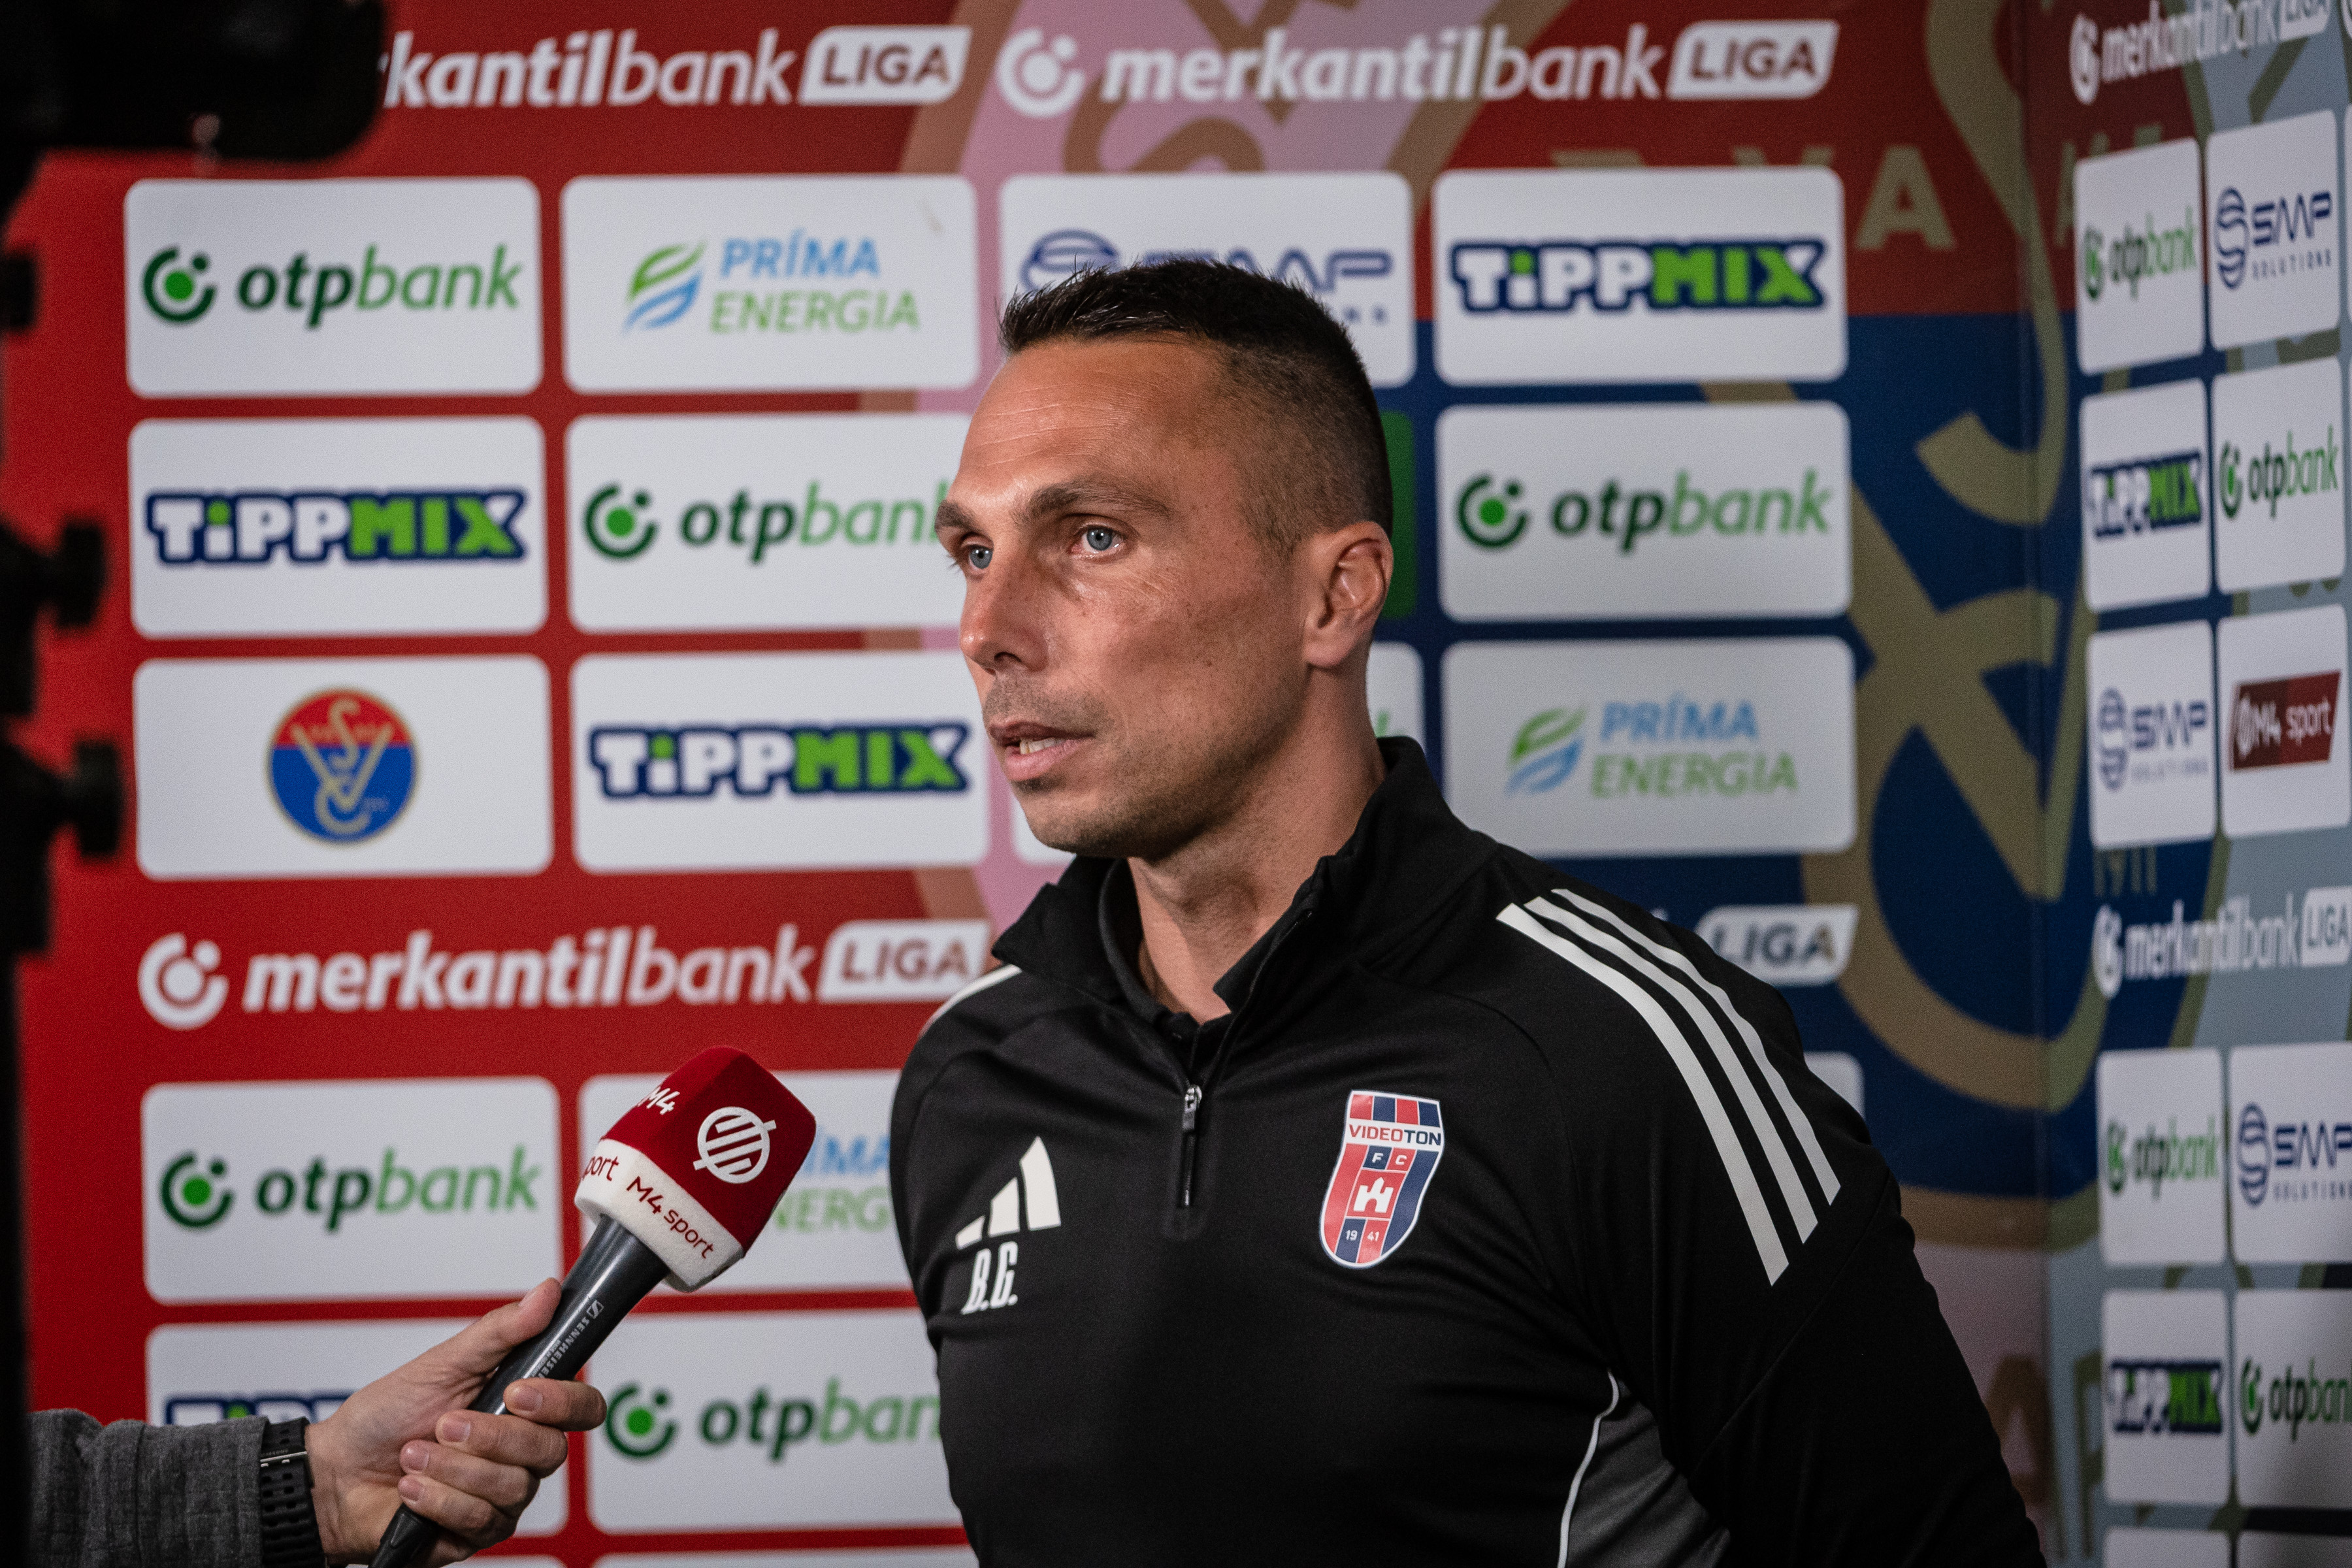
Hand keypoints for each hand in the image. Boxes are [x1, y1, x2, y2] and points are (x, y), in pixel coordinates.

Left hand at [302, 1279, 609, 1564]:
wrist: (335, 1474)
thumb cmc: (385, 1416)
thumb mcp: (441, 1364)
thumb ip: (500, 1332)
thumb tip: (547, 1293)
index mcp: (524, 1407)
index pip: (581, 1407)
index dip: (562, 1402)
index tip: (517, 1392)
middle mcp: (521, 1453)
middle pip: (549, 1451)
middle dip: (490, 1436)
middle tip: (445, 1424)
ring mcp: (503, 1495)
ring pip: (512, 1487)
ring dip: (453, 1468)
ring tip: (414, 1455)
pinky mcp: (478, 1531)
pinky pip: (480, 1520)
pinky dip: (438, 1498)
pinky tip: (412, 1488)